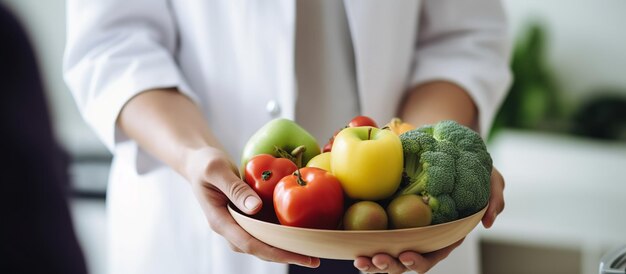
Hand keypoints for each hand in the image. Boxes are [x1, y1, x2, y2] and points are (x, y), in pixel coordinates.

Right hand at [183, 147, 320, 267]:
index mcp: (220, 222)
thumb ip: (235, 189)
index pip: (250, 244)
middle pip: (261, 249)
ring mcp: (239, 224)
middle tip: (314, 259)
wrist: (198, 162)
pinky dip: (283, 230)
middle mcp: (231, 228)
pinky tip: (302, 229)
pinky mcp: (247, 216)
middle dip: (287, 255)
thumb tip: (256, 208)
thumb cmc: (204, 163)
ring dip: (287, 246)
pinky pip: (266, 228)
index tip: (298, 255)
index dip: (276, 253)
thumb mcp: (216, 170)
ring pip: (265, 241)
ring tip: (313, 249)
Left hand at [353, 167, 504, 272]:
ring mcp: (403, 229)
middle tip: (374, 259)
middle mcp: (422, 237)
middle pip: (404, 261)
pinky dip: (360, 243)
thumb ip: (494, 197)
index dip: (419, 262)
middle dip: (389, 266)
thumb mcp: (489, 178)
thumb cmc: (470, 167)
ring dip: (372, 262)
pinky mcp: (386, 218)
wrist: (443, 148)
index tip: (406, 256)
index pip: (431, 256)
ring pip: (386, 254)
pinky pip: (372, 235)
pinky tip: (350, 245)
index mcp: (444, 236)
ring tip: (359, 260)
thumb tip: (487, 221)